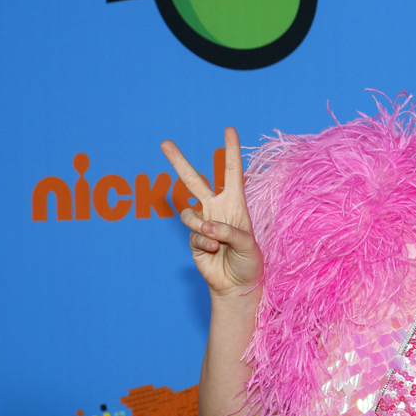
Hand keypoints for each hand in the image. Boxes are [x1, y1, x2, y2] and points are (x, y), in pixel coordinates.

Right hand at [161, 127, 262, 295]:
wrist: (237, 286)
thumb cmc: (250, 263)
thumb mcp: (249, 245)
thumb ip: (229, 232)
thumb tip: (206, 225)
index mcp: (235, 204)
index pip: (232, 173)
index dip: (231, 151)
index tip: (229, 130)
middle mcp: (217, 209)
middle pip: (194, 181)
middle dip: (179, 162)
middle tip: (165, 143)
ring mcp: (202, 223)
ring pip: (187, 211)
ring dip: (200, 225)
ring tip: (216, 240)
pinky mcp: (193, 238)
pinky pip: (193, 234)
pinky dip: (204, 242)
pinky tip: (215, 251)